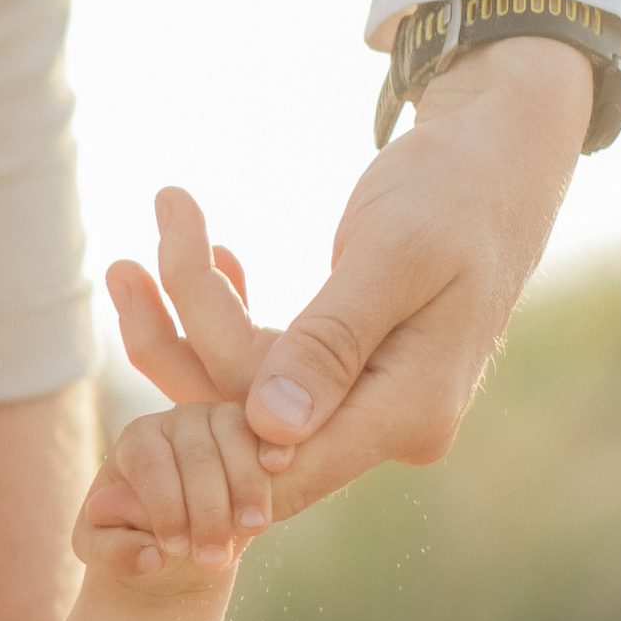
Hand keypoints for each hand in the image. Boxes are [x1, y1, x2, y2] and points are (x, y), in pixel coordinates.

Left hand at [74, 402, 272, 593]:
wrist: (184, 540)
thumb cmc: (137, 539)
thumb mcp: (107, 552)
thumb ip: (112, 552)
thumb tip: (150, 555)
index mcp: (137, 441)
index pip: (150, 464)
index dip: (165, 506)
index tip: (174, 547)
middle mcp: (178, 421)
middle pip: (197, 456)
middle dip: (207, 511)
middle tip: (212, 559)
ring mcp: (221, 420)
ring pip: (236, 439)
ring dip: (246, 488)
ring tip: (249, 530)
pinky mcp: (257, 431)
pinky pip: (268, 431)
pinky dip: (276, 446)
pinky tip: (280, 469)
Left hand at [113, 38, 591, 514]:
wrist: (499, 157)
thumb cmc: (456, 190)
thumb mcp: (394, 257)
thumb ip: (333, 342)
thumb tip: (271, 430)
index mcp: (410, 414)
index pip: (284, 462)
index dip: (202, 435)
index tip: (137, 344)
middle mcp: (388, 424)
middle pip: (249, 420)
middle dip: (177, 341)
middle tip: (120, 265)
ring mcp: (366, 400)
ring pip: (244, 388)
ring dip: (185, 319)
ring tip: (128, 257)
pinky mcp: (345, 369)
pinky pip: (262, 361)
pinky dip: (221, 312)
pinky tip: (201, 251)